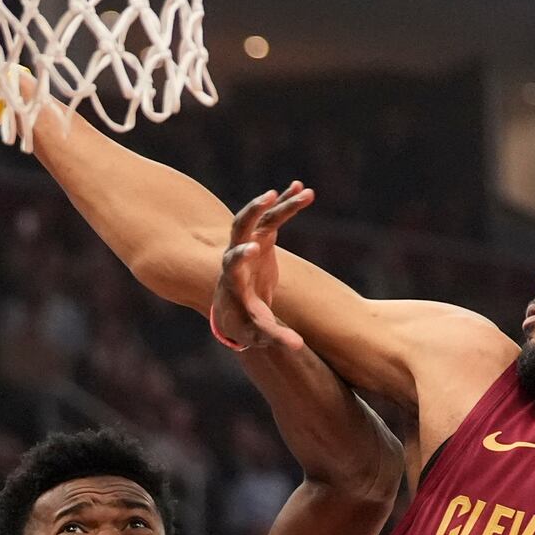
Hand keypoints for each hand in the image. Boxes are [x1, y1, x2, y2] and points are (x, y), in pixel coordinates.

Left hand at [212, 182, 314, 351]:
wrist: (237, 310)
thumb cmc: (244, 325)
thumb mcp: (258, 334)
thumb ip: (275, 338)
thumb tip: (297, 346)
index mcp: (232, 280)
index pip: (231, 264)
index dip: (240, 255)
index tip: (253, 248)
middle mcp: (236, 255)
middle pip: (239, 228)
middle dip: (251, 212)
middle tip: (268, 197)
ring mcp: (249, 243)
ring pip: (261, 218)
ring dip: (280, 203)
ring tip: (302, 190)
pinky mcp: (262, 239)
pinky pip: (274, 216)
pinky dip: (287, 203)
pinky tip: (302, 189)